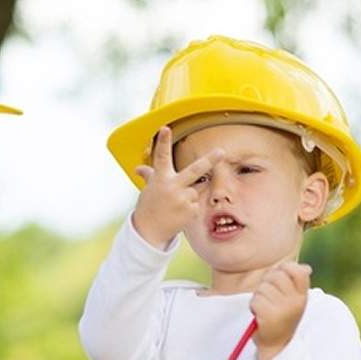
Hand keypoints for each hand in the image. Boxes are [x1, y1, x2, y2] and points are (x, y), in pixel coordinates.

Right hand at [133, 126, 224, 248]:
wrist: (149, 231)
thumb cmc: (148, 207)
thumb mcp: (148, 189)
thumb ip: (149, 176)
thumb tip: (138, 169)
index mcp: (161, 178)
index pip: (162, 157)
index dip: (163, 142)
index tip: (165, 128)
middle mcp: (172, 187)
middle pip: (195, 170)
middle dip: (210, 160)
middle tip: (222, 152)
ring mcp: (182, 199)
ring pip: (196, 191)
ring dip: (189, 196)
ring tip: (175, 206)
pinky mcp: (191, 211)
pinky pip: (197, 204)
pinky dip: (190, 208)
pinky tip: (179, 214)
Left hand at [250, 261, 311, 359]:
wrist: (277, 346)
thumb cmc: (282, 318)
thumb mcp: (292, 300)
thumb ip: (294, 283)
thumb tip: (306, 267)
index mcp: (302, 296)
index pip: (298, 271)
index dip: (285, 268)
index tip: (278, 276)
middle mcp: (296, 302)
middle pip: (275, 276)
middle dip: (266, 283)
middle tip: (268, 296)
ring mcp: (283, 309)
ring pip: (262, 288)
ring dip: (258, 297)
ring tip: (265, 308)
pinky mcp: (269, 316)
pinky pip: (255, 300)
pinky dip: (253, 306)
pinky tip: (259, 316)